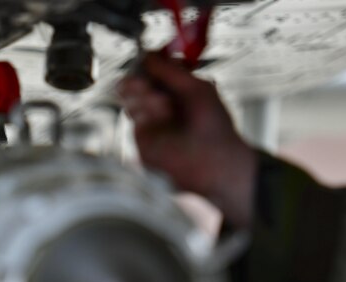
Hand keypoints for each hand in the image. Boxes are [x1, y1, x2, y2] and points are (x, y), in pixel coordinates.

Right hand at [118, 52, 256, 227]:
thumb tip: (149, 55)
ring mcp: (150, 121)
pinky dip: (146, 109)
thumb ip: (172, 71)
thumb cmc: (214, 127)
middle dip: (141, 76)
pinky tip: (161, 112)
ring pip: (131, 96)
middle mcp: (160, 104)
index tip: (148, 57)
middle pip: (136, 80)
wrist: (213, 161)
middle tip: (146, 78)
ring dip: (145, 93)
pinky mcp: (142, 138)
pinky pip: (133, 115)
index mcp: (176, 90)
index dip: (149, 62)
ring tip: (163, 101)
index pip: (153, 69)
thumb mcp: (197, 88)